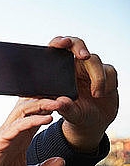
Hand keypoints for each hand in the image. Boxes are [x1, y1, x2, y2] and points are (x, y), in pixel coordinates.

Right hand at [0, 98, 66, 165]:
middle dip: (47, 100)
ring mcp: (4, 134)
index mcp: (19, 138)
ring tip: (59, 103)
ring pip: (23, 111)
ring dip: (41, 105)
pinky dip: (32, 120)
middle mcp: (12, 132)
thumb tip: (62, 161)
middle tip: (65, 97)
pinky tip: (47, 118)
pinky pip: (17, 125)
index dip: (50, 108)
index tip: (67, 104)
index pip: (35, 115)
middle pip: (29, 107)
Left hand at [48, 36, 118, 151]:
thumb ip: (64, 108)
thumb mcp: (69, 114)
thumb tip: (60, 102)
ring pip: (96, 61)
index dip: (59, 42)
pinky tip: (103, 94)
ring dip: (98, 78)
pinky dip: (108, 83)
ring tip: (96, 95)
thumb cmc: (76, 116)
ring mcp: (90, 69)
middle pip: (77, 45)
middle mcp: (74, 67)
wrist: (93, 123)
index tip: (62, 43)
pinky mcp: (106, 73)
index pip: (57, 51)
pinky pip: (110, 70)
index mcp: (59, 73)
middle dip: (80, 47)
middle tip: (84, 56)